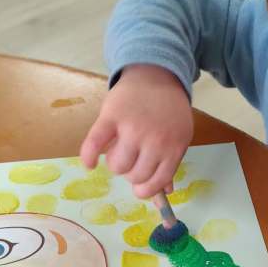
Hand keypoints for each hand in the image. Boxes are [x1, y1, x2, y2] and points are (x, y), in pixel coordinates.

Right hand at [80, 65, 192, 198]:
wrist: (156, 75)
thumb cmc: (168, 110)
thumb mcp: (178, 135)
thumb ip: (170, 163)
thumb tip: (165, 191)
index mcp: (174, 147)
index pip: (157, 181)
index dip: (145, 189)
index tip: (139, 187)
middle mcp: (154, 140)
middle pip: (135, 175)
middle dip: (131, 172)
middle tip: (132, 158)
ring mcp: (132, 128)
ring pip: (117, 165)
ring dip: (115, 163)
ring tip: (118, 150)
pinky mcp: (111, 116)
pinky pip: (94, 144)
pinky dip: (88, 157)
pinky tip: (89, 164)